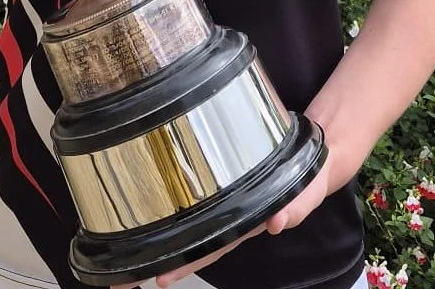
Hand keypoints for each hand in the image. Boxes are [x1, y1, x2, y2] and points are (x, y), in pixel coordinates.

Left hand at [113, 155, 331, 287]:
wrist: (314, 157)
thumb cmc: (308, 179)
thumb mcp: (306, 192)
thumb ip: (295, 207)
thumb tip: (278, 222)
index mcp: (246, 221)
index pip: (209, 247)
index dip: (184, 262)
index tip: (156, 276)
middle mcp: (229, 214)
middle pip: (188, 242)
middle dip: (157, 259)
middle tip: (120, 277)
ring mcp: (223, 198)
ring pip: (186, 222)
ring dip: (157, 234)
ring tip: (121, 250)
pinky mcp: (220, 177)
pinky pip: (190, 193)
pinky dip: (168, 201)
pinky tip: (143, 205)